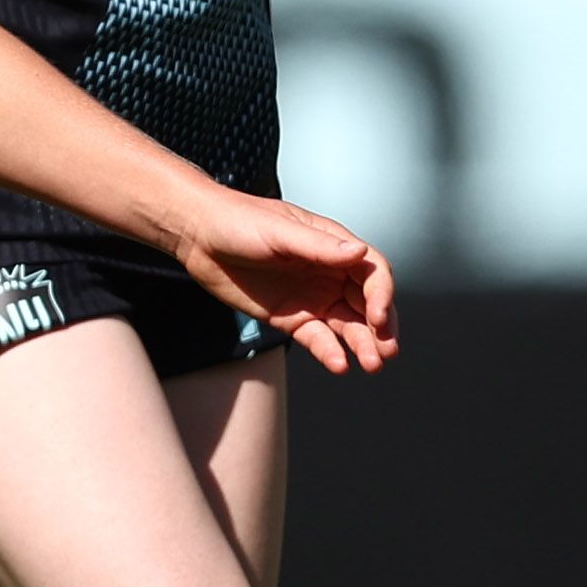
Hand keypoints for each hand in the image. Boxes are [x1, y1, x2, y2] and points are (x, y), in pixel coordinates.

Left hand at [168, 190, 398, 375]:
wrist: (199, 236)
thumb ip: (319, 247)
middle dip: (380, 328)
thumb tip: (360, 252)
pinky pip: (318, 339)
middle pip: (367, 304)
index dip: (382, 295)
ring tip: (372, 365)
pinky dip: (330, 353)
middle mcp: (330, 274)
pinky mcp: (291, 319)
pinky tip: (340, 365)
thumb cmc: (240, 222)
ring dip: (362, 345)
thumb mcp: (279, 231)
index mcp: (334, 247)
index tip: (378, 317)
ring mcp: (313, 298)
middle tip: (387, 351)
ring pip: (348, 326)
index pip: (373, 272)